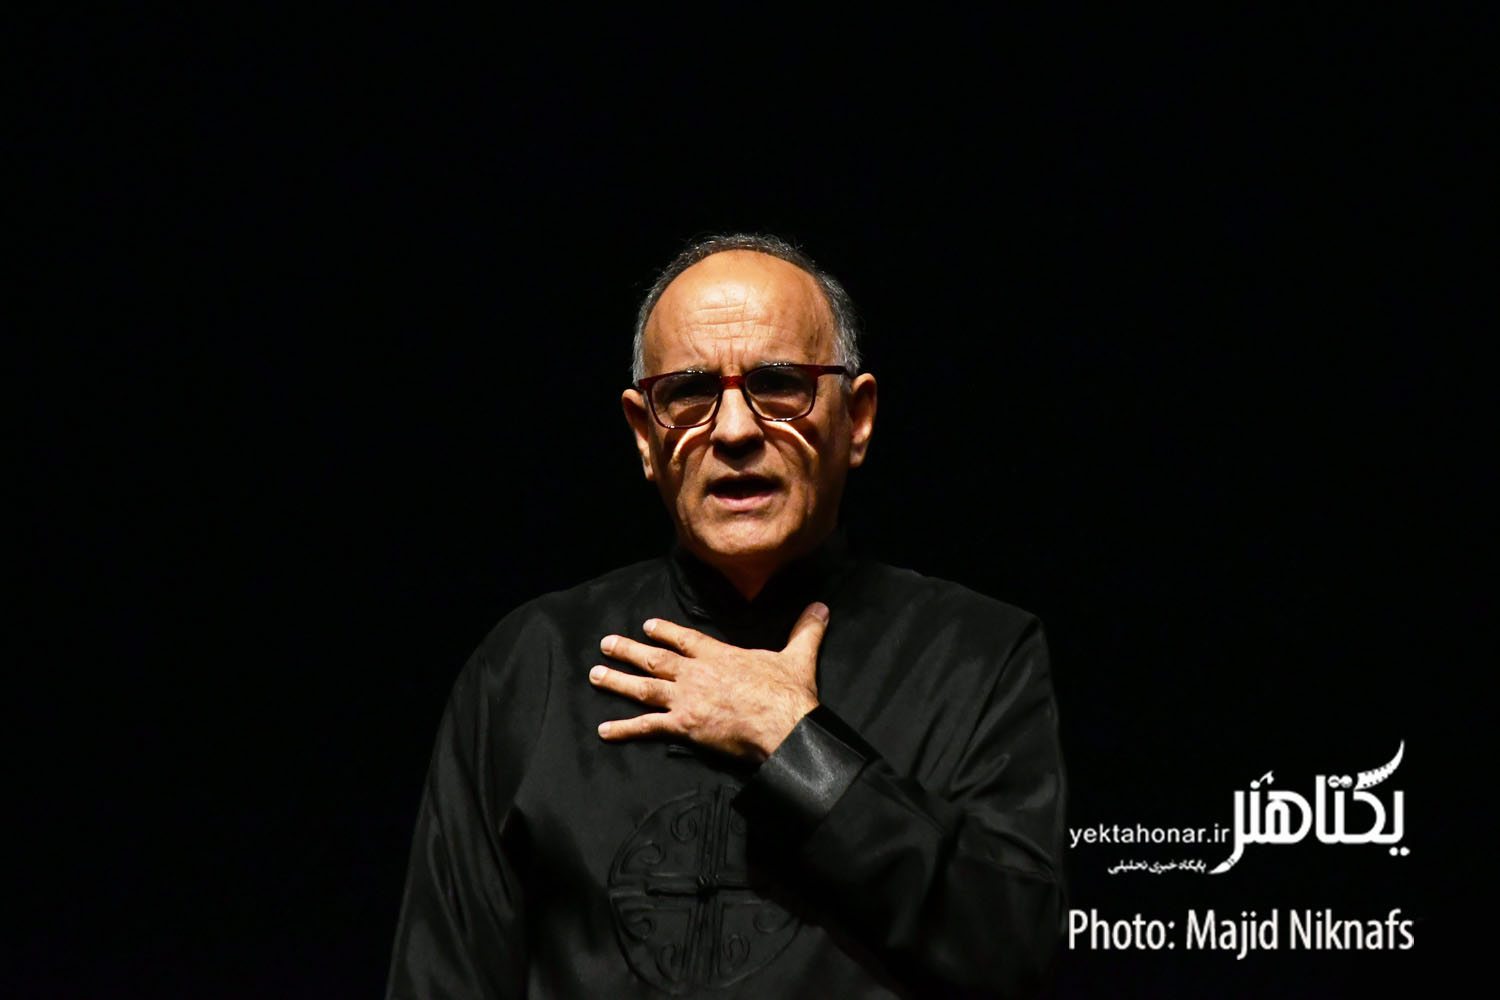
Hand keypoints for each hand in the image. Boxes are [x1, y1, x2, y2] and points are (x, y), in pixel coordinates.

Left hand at [590, 602, 828, 760]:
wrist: (783, 726)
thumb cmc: (788, 695)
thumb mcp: (798, 657)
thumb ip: (805, 631)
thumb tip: (822, 607)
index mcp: (720, 656)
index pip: (685, 639)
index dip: (665, 632)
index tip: (646, 625)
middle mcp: (696, 674)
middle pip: (656, 659)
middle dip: (628, 651)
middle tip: (605, 645)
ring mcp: (687, 699)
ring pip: (644, 687)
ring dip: (618, 681)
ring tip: (595, 675)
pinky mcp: (684, 726)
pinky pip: (648, 727)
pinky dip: (625, 729)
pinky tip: (604, 730)